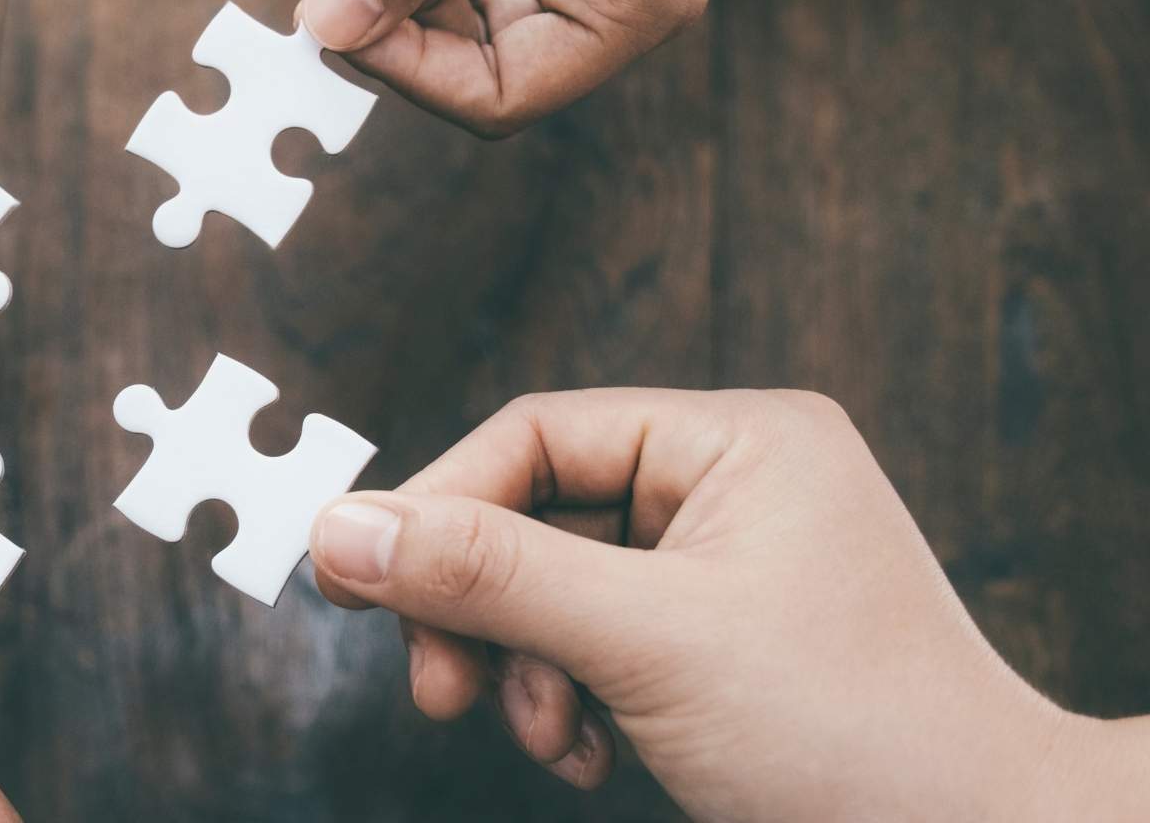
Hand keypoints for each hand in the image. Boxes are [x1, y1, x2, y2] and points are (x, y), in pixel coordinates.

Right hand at [309, 389, 1149, 818]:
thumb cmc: (854, 737)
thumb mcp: (643, 641)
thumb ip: (484, 575)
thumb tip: (338, 528)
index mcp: (738, 439)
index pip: (536, 435)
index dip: (439, 506)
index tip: (357, 581)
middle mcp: (731, 486)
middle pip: (536, 516)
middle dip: (482, 609)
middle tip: (439, 686)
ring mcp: (726, 568)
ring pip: (556, 592)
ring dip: (527, 672)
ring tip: (550, 740)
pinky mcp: (716, 643)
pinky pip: (595, 646)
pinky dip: (568, 703)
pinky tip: (590, 756)